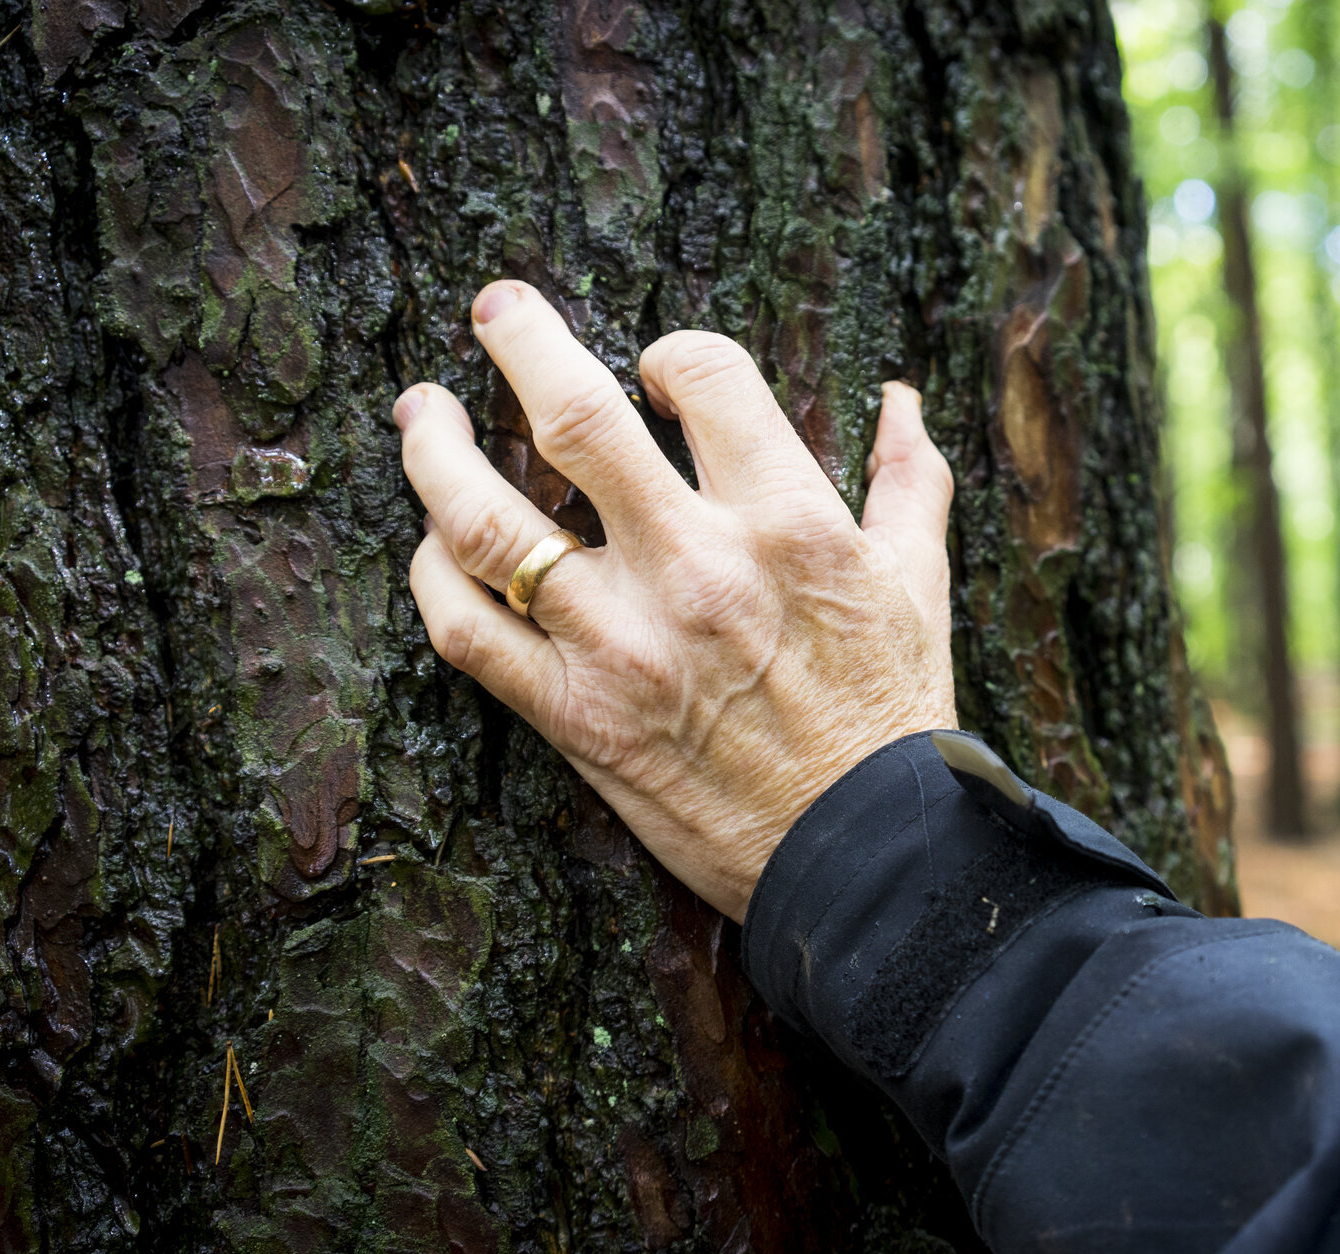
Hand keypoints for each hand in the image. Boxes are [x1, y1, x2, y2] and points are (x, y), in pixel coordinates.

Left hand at [397, 281, 955, 921]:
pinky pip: (470, 633)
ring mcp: (622, 644)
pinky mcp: (575, 717)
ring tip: (420, 411)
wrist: (859, 858)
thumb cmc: (892, 717)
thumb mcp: (920, 587)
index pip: (706, 378)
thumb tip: (899, 400)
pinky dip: (435, 577)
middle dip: (521, 340)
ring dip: (436, 452)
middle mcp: (695, 569)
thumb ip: (907, 483)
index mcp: (789, 523)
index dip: (671, 352)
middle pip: (575, 417)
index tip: (655, 368)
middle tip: (494, 308)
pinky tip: (433, 544)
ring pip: (489, 522)